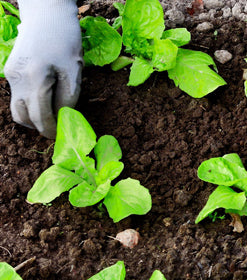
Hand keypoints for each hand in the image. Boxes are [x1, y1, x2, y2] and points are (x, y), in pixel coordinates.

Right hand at [5, 0, 81, 137]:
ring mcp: (10, 75)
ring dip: (33, 117)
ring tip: (53, 115)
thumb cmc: (64, 38)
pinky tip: (46, 100)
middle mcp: (17, 79)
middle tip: (58, 129)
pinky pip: (18, 96)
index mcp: (34, 78)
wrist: (45, 13)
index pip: (40, 116)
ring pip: (18, 108)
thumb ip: (69, 97)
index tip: (62, 136)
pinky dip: (31, 104)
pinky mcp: (10, 71)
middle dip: (40, 127)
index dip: (51, 129)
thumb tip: (64, 118)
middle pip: (23, 117)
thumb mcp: (74, 69)